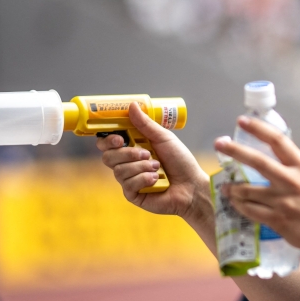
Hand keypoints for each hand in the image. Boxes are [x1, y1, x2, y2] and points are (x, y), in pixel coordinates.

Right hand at [98, 103, 210, 223]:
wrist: (192, 185)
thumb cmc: (180, 161)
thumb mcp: (164, 138)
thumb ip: (145, 124)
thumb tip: (132, 105)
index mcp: (132, 147)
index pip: (108, 143)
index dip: (108, 140)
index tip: (119, 139)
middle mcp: (127, 164)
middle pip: (108, 157)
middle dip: (126, 154)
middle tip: (146, 153)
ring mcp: (129, 180)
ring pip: (118, 171)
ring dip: (141, 167)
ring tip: (158, 167)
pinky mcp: (133, 195)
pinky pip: (127, 185)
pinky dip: (143, 179)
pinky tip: (156, 180)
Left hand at [215, 116, 299, 253]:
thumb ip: (290, 168)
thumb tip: (266, 159)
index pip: (278, 140)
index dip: (258, 128)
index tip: (242, 121)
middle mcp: (292, 181)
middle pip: (257, 161)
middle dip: (235, 150)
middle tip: (219, 144)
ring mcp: (283, 201)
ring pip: (247, 190)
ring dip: (232, 188)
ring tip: (225, 188)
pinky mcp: (277, 219)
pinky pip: (250, 210)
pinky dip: (240, 206)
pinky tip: (235, 203)